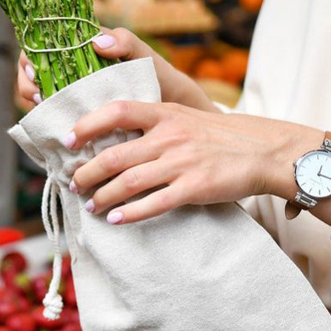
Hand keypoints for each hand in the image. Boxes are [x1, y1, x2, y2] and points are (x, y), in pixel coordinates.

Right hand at [16, 27, 219, 112]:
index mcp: (82, 52)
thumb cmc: (160, 79)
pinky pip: (56, 122)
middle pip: (33, 76)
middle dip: (29, 86)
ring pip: (41, 101)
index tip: (35, 71)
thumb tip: (98, 41)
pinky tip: (59, 132)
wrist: (172, 115)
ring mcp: (73, 99)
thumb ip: (127, 42)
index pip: (41, 47)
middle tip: (42, 97)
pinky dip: (52, 127)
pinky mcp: (79, 121)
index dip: (29, 58)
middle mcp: (72, 75)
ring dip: (39, 108)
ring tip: (50, 114)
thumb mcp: (146, 57)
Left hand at [67, 101, 323, 223]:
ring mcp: (181, 162)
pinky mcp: (194, 187)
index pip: (115, 112)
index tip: (67, 141)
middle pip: (114, 155)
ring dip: (103, 196)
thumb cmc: (216, 135)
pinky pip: (154, 203)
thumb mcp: (183, 116)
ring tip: (90, 205)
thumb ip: (150, 123)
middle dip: (87, 173)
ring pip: (128, 182)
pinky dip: (130, 213)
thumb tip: (111, 138)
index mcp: (164, 113)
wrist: (262, 150)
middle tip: (75, 184)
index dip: (86, 125)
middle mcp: (169, 136)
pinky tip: (115, 219)